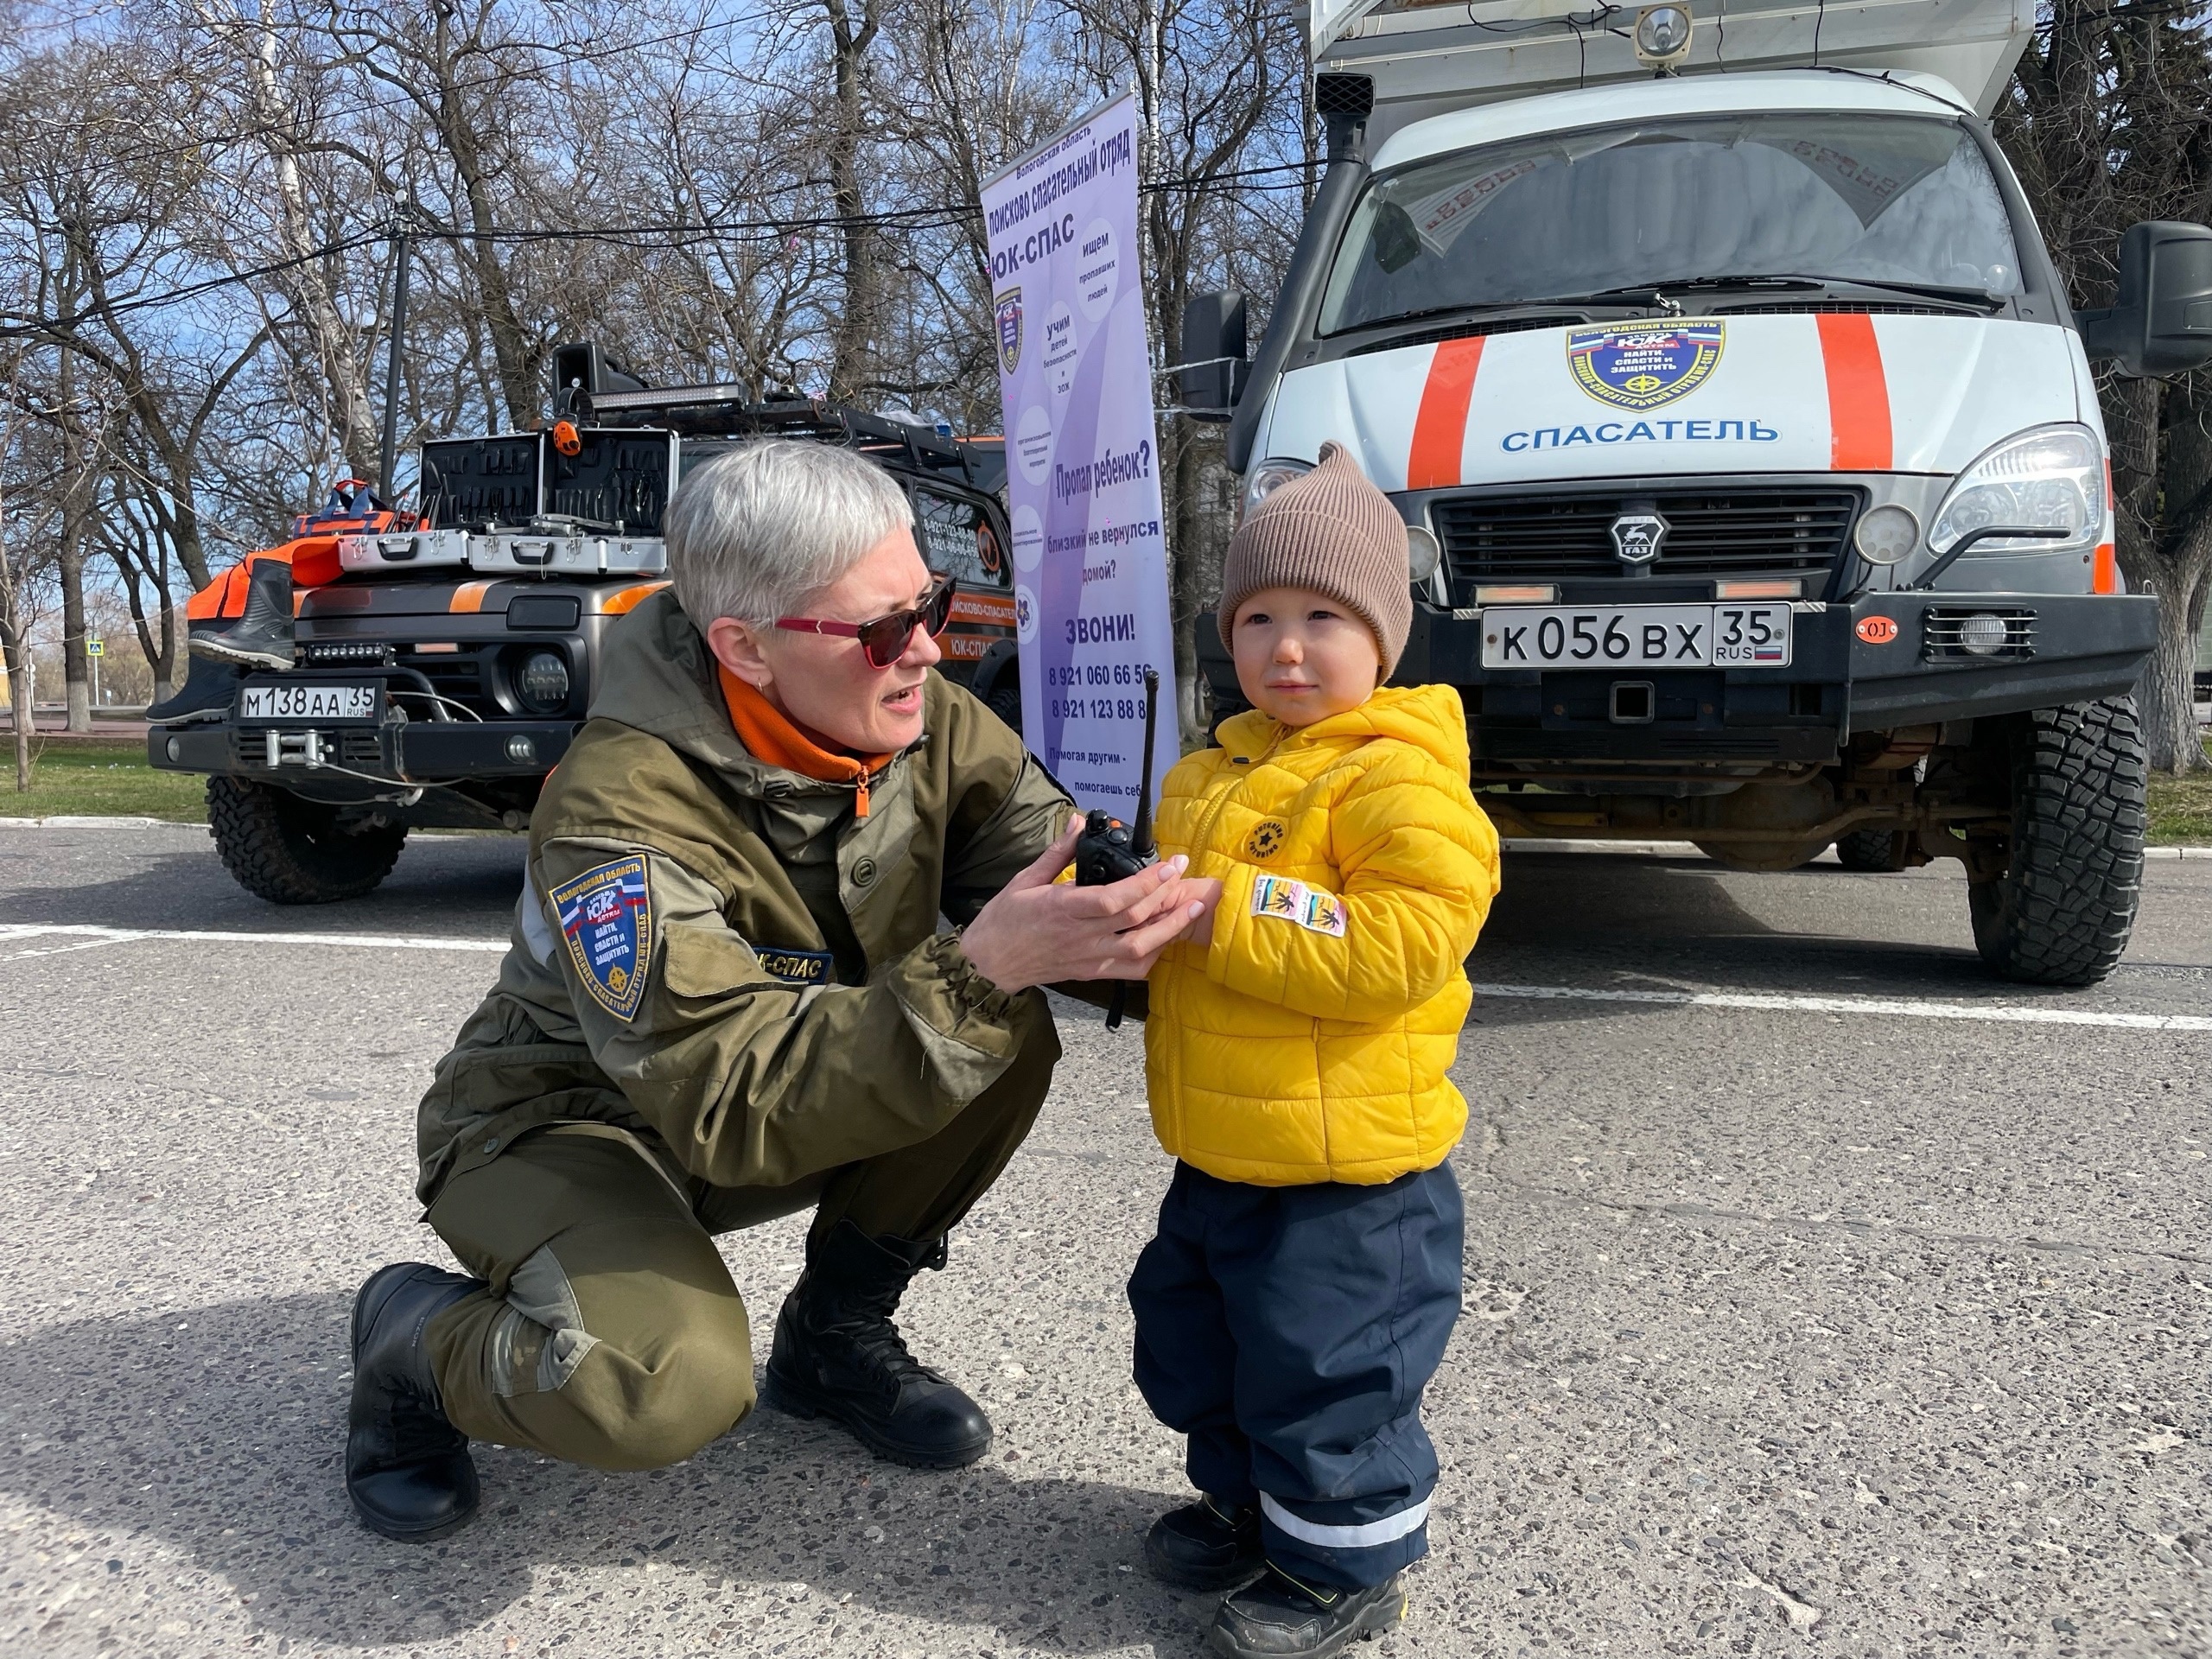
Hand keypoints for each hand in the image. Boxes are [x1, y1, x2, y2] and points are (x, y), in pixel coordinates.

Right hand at [960, 813, 1218, 992]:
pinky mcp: (1092, 972)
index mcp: (1064, 909)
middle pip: (1135, 919)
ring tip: (1192, 907)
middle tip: (1185, 875)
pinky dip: (1155, 955)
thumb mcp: (1026, 879)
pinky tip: (1167, 937)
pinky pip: (1132, 970)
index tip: (1169, 864)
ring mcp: (1089, 958)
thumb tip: (1078, 822)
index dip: (1147, 882)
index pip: (1114, 899)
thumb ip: (1058, 851)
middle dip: (1167, 896)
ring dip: (1171, 928)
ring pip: (1141, 949)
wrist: (990, 964)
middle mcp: (1081, 936)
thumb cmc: (1005, 920)